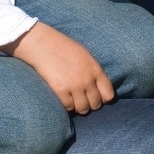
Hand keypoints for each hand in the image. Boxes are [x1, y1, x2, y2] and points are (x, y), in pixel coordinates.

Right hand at [0, 22, 115, 113]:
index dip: (103, 99)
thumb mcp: (86, 57)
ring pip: (83, 109)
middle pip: (96, 104)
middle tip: (82, 100)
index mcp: (96, 70)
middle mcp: (88, 79)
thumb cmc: (64, 49)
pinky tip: (63, 98)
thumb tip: (99, 89)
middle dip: (90, 104)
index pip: (109, 95)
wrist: (44, 45)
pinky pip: (68, 107)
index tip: (96, 98)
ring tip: (73, 100)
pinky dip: (66, 106)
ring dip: (78, 107)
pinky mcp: (60, 90)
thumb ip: (94, 72)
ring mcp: (74, 86)